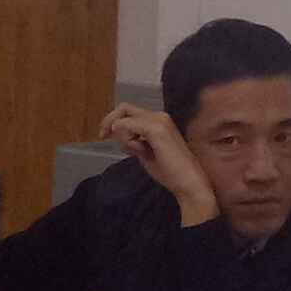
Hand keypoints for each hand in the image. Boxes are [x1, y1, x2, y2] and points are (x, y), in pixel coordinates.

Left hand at [100, 105, 220, 228]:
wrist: (188, 182)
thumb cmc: (170, 172)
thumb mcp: (145, 153)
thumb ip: (133, 142)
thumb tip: (118, 133)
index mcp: (159, 120)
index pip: (129, 111)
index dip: (113, 120)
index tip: (104, 135)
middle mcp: (159, 116)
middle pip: (124, 108)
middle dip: (109, 121)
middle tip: (102, 136)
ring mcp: (158, 121)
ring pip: (124, 118)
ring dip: (123, 137)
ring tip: (137, 152)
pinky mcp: (156, 129)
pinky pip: (127, 127)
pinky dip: (126, 140)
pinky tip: (138, 151)